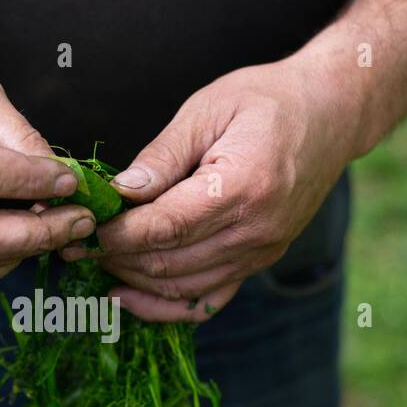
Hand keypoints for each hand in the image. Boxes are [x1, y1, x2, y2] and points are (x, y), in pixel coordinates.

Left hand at [66, 53, 361, 321]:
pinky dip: (166, 306)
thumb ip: (162, 155)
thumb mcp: (208, 109)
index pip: (165, 227)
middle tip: (75, 246)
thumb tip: (119, 192)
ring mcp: (261, 252)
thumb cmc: (266, 100)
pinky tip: (130, 296)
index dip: (117, 235)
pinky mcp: (260, 261)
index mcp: (240, 186)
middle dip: (115, 259)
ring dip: (134, 282)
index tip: (82, 229)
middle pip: (169, 263)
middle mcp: (255, 230)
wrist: (331, 114)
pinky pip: (208, 300)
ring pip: (182, 288)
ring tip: (96, 265)